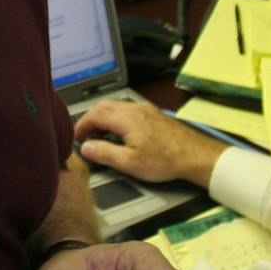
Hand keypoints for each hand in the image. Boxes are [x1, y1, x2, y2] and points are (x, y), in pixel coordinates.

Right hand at [74, 99, 225, 186]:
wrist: (195, 155)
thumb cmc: (166, 160)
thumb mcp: (130, 163)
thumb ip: (105, 153)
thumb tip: (86, 147)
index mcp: (126, 117)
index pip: (94, 114)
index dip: (81, 126)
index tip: (75, 138)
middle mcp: (134, 108)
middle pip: (103, 106)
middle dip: (90, 120)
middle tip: (84, 137)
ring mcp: (145, 109)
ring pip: (116, 107)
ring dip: (103, 119)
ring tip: (100, 137)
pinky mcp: (153, 114)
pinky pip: (127, 110)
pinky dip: (116, 119)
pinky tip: (119, 134)